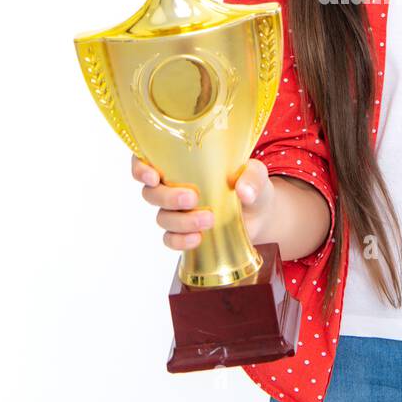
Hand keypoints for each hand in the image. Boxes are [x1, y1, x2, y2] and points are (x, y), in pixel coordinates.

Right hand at [131, 154, 275, 250]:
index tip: (153, 175)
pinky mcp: (185, 232)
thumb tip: (243, 191)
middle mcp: (173, 186)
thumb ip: (251, 176)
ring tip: (209, 219)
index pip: (146, 160)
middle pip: (151, 193)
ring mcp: (177, 212)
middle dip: (168, 197)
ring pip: (162, 217)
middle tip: (193, 198)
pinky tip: (197, 239)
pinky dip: (180, 241)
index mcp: (181, 163)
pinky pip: (170, 239)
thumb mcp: (256, 173)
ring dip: (181, 221)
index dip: (140, 167)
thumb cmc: (250, 183)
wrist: (260, 213)